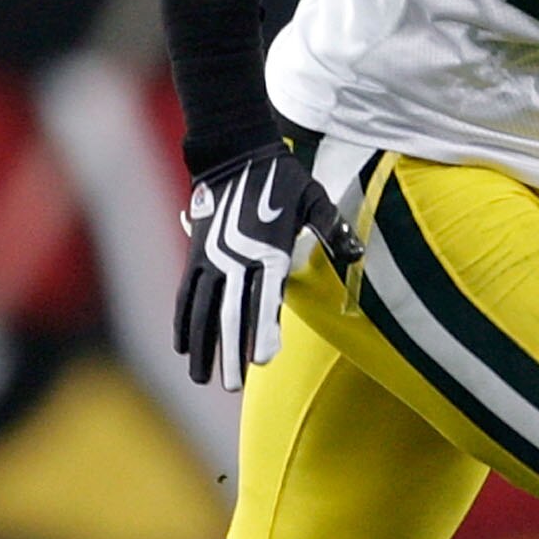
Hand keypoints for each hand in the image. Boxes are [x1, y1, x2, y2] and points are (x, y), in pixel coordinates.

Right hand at [173, 145, 362, 389]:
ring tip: (202, 378)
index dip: (263, 330)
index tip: (261, 360)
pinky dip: (182, 322)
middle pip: (231, 313)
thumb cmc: (283, 180)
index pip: (265, 298)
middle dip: (231, 351)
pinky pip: (185, 296)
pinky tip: (183, 348)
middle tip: (232, 385)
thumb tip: (356, 254)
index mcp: (269, 250)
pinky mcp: (195, 256)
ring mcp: (211, 258)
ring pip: (202, 310)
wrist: (235, 153)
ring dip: (202, 345)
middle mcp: (236, 258)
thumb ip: (332, 229)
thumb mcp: (315, 199)